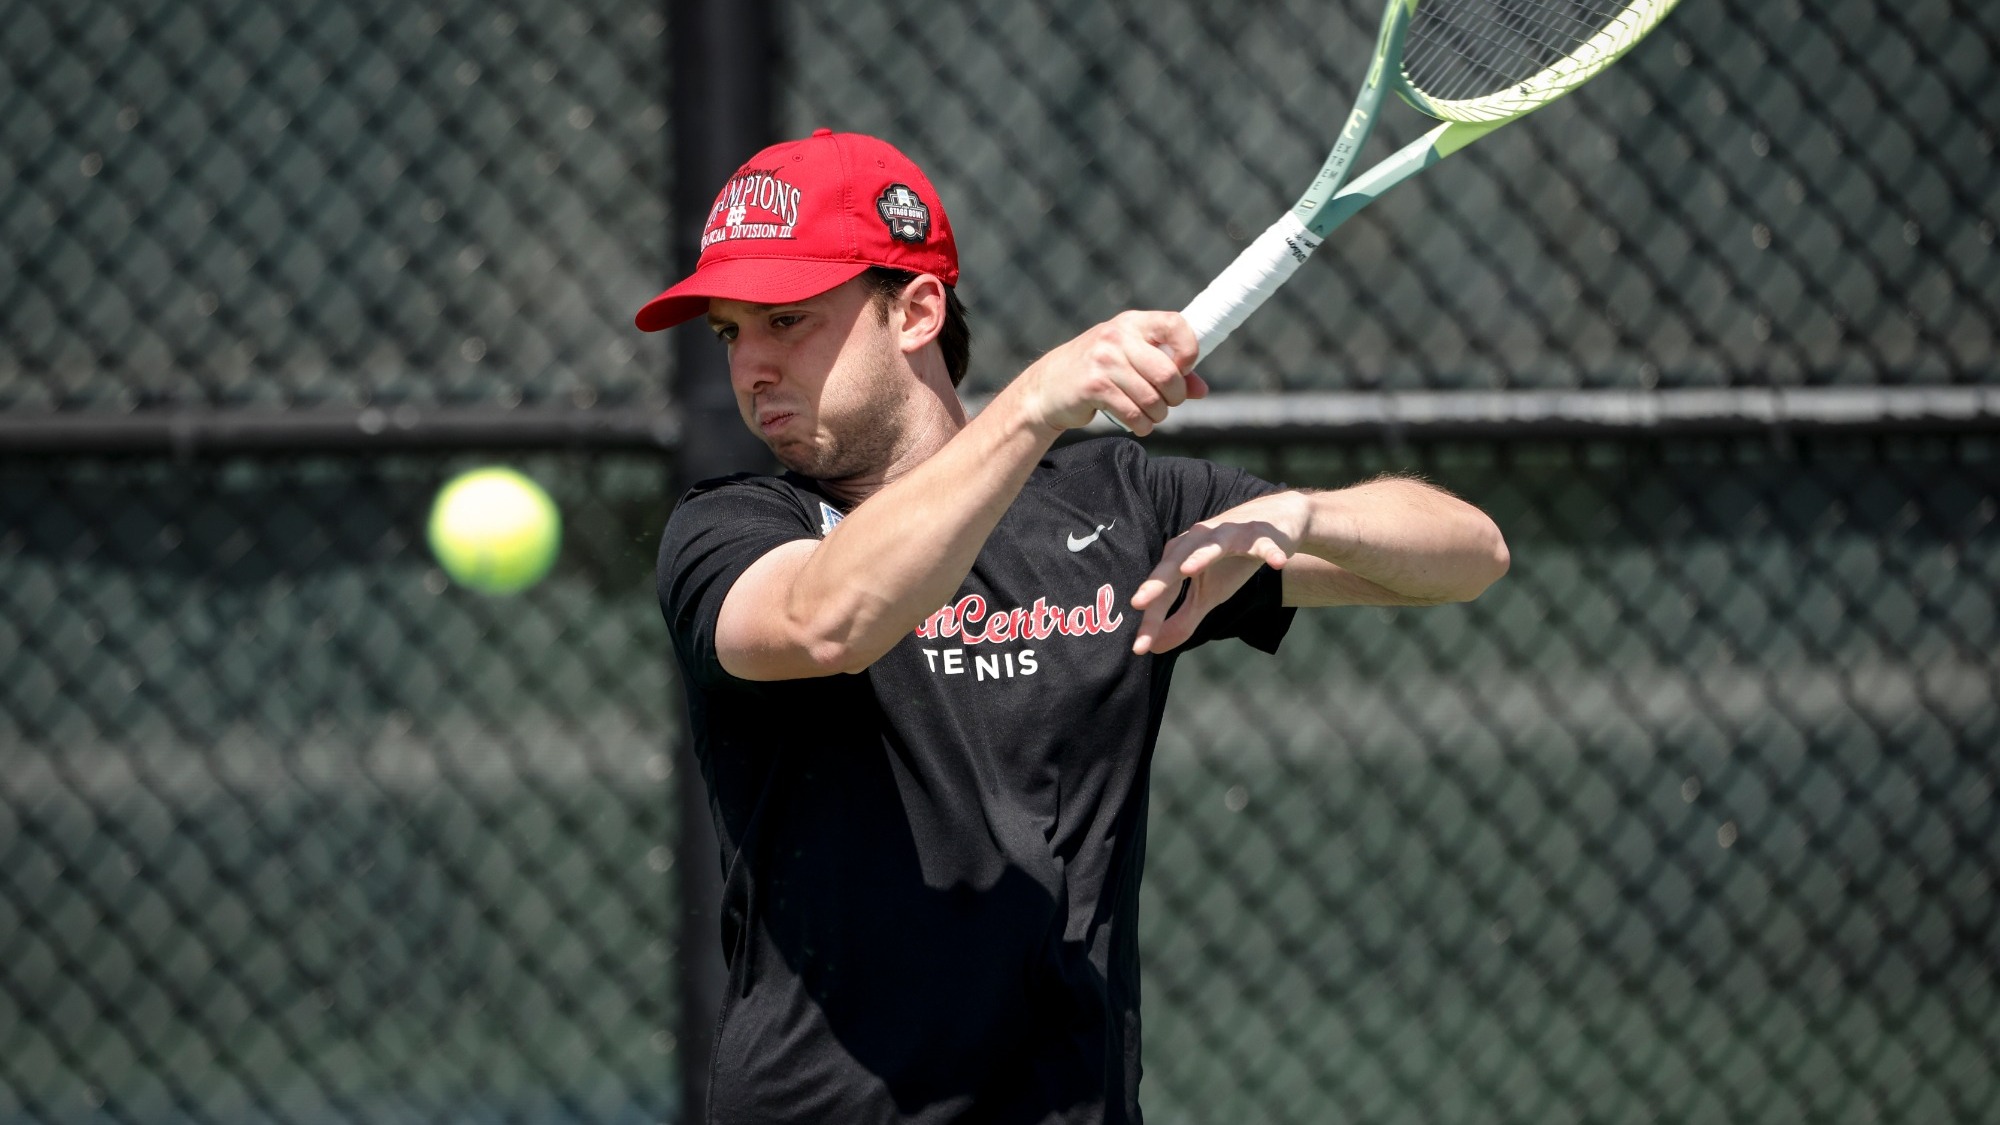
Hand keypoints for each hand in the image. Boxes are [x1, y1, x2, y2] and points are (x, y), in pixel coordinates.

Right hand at [1015, 312, 1207, 434]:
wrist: (1047, 388)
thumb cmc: (1097, 372)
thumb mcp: (1131, 362)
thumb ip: (1168, 371)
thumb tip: (1201, 390)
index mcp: (1132, 323)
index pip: (1176, 324)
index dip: (1189, 350)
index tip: (1183, 368)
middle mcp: (1117, 336)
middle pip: (1168, 373)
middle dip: (1174, 396)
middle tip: (1167, 403)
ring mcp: (1104, 360)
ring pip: (1152, 398)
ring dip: (1158, 415)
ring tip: (1149, 416)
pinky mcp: (1094, 386)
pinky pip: (1134, 413)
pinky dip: (1143, 425)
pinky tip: (1138, 424)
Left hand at [1130, 493, 1306, 654]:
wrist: (1272, 525)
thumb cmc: (1232, 561)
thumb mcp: (1207, 595)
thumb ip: (1182, 619)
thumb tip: (1154, 648)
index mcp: (1181, 555)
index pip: (1162, 591)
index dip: (1151, 619)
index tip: (1139, 648)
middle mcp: (1199, 540)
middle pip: (1175, 562)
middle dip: (1157, 582)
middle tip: (1138, 602)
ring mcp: (1230, 535)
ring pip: (1213, 545)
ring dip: (1201, 555)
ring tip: (1187, 570)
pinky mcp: (1261, 534)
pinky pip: (1263, 544)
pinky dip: (1269, 551)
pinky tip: (1277, 563)